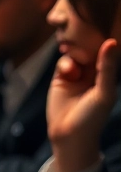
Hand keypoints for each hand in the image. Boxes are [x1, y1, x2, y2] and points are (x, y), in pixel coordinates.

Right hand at [47, 38, 118, 171]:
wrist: (70, 136)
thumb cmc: (93, 117)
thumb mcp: (104, 92)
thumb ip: (107, 67)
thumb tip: (111, 42)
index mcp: (108, 76)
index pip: (106, 54)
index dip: (102, 44)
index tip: (99, 35)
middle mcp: (92, 74)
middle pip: (89, 51)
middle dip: (86, 46)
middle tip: (84, 46)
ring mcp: (76, 76)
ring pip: (75, 55)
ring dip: (75, 55)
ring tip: (76, 65)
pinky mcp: (60, 80)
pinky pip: (62, 64)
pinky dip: (65, 63)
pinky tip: (67, 72)